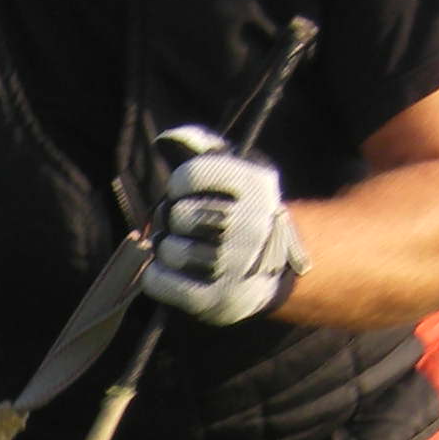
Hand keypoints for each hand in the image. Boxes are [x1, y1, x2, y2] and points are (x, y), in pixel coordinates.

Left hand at [143, 125, 310, 325]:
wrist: (281, 272)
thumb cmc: (246, 214)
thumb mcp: (239, 174)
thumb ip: (204, 149)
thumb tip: (166, 139)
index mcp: (256, 187)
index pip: (188, 176)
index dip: (179, 185)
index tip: (191, 194)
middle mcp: (249, 226)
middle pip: (175, 215)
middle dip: (176, 220)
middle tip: (192, 227)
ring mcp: (233, 266)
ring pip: (166, 250)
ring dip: (169, 250)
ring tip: (190, 251)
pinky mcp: (215, 300)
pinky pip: (157, 282)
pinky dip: (157, 277)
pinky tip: (175, 273)